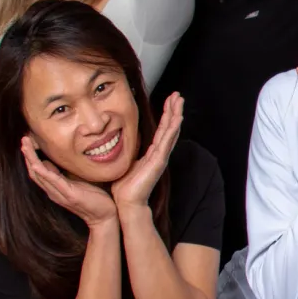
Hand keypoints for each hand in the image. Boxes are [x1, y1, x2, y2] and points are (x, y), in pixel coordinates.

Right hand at [21, 136, 117, 227]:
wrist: (104, 217)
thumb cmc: (93, 198)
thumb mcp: (74, 183)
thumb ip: (61, 175)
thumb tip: (49, 162)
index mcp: (55, 188)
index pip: (38, 171)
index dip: (30, 157)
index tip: (27, 142)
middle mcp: (53, 191)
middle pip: (35, 172)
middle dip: (28, 155)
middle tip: (23, 139)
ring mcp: (60, 194)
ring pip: (40, 175)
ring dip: (32, 160)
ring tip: (25, 146)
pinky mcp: (70, 195)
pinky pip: (54, 183)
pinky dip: (45, 173)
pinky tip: (37, 164)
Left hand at [113, 93, 181, 210]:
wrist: (126, 203)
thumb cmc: (123, 187)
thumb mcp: (124, 163)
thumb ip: (127, 151)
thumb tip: (118, 140)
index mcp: (151, 154)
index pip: (161, 130)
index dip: (166, 115)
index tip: (169, 101)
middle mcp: (158, 154)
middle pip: (169, 128)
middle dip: (173, 110)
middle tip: (178, 95)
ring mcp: (160, 157)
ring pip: (171, 131)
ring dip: (176, 114)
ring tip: (179, 100)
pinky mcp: (159, 161)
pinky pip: (167, 141)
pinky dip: (173, 128)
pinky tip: (177, 117)